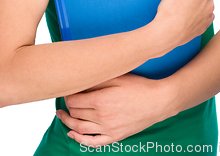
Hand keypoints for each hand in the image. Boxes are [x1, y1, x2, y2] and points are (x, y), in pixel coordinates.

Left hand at [57, 73, 174, 145]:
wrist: (158, 101)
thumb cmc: (138, 86)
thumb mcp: (117, 77)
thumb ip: (97, 80)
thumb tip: (80, 81)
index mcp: (100, 100)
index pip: (73, 100)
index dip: (67, 94)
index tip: (67, 89)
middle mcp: (101, 117)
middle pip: (75, 114)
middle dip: (67, 106)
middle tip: (64, 99)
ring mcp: (108, 129)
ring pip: (80, 129)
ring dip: (67, 122)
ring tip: (61, 115)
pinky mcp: (115, 136)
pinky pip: (93, 142)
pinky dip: (80, 139)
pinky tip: (72, 134)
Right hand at [152, 0, 213, 56]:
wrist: (166, 34)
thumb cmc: (170, 9)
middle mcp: (210, 3)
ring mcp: (207, 16)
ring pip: (204, 1)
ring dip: (196, 0)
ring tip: (180, 5)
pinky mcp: (203, 26)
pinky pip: (202, 14)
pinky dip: (196, 12)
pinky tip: (185, 14)